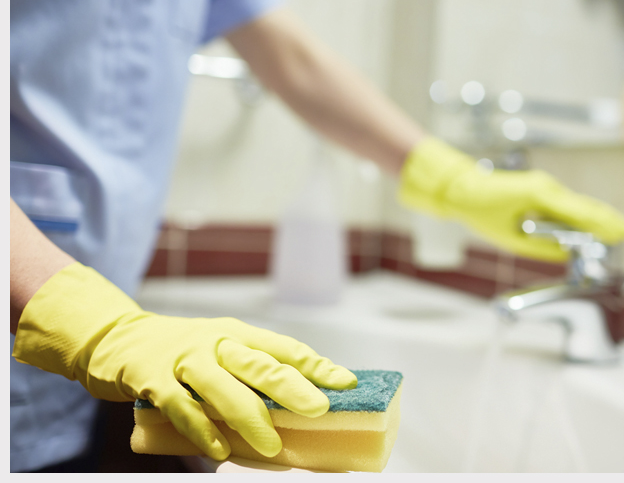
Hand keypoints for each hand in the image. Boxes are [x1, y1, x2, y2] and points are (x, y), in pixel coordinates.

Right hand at [12, 263, 356, 459]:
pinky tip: (218, 449)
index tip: (345, 382)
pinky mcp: (152, 379)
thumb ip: (251, 373)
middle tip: (319, 409)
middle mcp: (215, 341)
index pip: (285, 348)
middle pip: (259, 364)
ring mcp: (184, 359)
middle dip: (292, 388)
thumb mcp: (221, 348)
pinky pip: (181, 406)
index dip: (316, 365)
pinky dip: (201, 429)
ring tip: (273, 446)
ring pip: (223, 387)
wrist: (118, 339)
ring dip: (250, 418)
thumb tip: (297, 405)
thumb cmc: (183, 350)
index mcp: (238, 333)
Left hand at [398, 138, 623, 261]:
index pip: (581, 212)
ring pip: (577, 204)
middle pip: (585, 206)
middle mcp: (547, 187)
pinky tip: (590, 225)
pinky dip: (580, 215)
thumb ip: (542, 248)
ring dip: (596, 218)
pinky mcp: (540, 189)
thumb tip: (566, 254)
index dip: (604, 224)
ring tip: (615, 232)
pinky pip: (565, 204)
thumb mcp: (511, 238)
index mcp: (540, 195)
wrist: (461, 188)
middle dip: (608, 220)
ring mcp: (544, 186)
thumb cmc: (481, 210)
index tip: (623, 232)